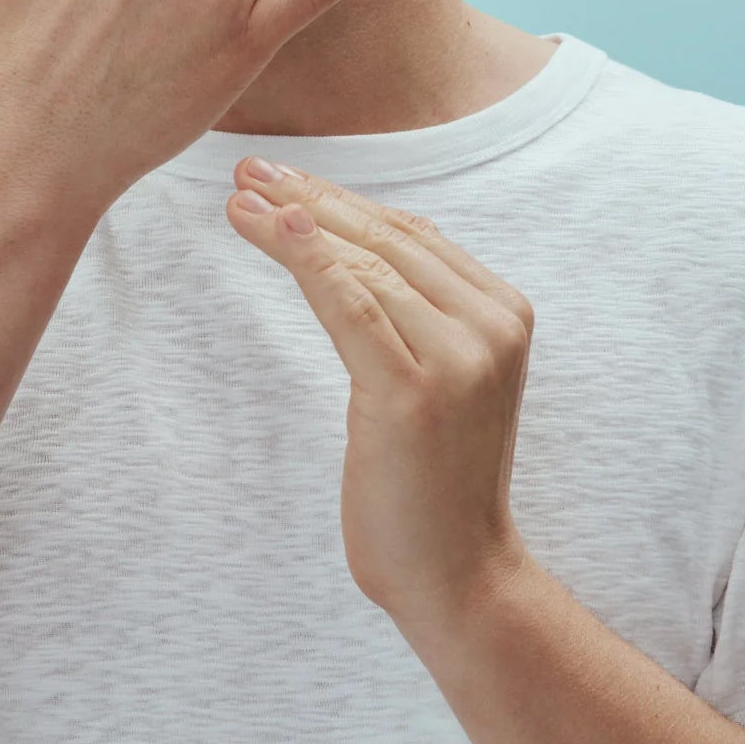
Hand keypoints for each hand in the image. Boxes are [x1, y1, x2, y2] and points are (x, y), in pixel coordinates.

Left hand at [227, 158, 532, 624]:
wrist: (458, 574)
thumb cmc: (434, 480)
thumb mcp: (442, 381)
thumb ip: (417, 314)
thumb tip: (352, 245)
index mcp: (504, 313)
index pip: (413, 234)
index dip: (344, 199)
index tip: (284, 177)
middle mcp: (491, 325)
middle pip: (386, 237)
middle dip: (311, 197)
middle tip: (248, 169)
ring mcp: (458, 357)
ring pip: (362, 263)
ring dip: (293, 222)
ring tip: (239, 198)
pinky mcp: (412, 392)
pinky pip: (349, 303)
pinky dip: (306, 259)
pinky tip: (271, 229)